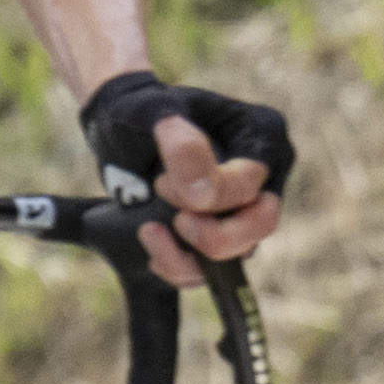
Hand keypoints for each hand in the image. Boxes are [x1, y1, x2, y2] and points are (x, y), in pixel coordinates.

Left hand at [79, 70, 292, 287]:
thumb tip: (203, 197)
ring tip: (149, 231)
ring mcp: (247, 208)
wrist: (118, 131)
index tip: (161, 183)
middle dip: (215, 234)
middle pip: (261, 222)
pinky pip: (213, 269)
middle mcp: (265, 174)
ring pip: (240, 253)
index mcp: (263, 134)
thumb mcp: (149, 113)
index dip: (211, 192)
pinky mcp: (224, 235)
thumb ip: (180, 144)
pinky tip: (152, 240)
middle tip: (177, 221)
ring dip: (191, 255)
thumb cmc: (138, 113)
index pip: (252, 180)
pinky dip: (179, 266)